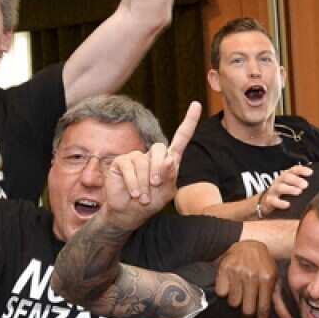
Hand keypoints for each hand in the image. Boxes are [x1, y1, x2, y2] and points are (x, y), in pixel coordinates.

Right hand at [104, 101, 200, 229]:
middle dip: (158, 169)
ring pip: (143, 162)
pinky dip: (133, 184)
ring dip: (144, 183)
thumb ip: (169, 176)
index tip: (197, 104)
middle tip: (155, 186)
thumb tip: (168, 159)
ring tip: (142, 196)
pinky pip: (129, 168)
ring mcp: (136, 156)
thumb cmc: (151, 202)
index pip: (181, 137)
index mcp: (169, 159)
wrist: (130, 213)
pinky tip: (133, 193)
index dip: (189, 121)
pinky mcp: (121, 162)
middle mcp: (152, 154)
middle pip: (160, 149)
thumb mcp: (166, 192)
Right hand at [215, 240, 290, 317]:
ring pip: (233, 302)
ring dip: (236, 303)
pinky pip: (222, 293)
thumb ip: (279, 302)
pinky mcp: (224, 269)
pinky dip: (225, 293)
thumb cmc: (264, 266)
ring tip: (240, 295)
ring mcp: (238, 272)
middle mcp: (253, 275)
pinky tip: (231, 286)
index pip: (264, 307)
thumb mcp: (275, 281)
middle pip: (248, 308)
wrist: (249, 245)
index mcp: (268, 278)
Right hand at [258, 165, 313, 215]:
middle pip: (286, 176)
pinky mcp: (269, 201)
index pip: (294, 170)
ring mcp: (273, 191)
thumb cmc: (285, 195)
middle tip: (305, 185)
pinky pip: (273, 201)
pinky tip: (288, 205)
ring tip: (299, 192)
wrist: (267, 203)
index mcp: (286, 177)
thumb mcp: (293, 187)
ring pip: (280, 187)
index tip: (310, 173)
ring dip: (289, 189)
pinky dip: (280, 203)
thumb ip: (302, 185)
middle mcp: (279, 181)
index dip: (301, 170)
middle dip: (296, 180)